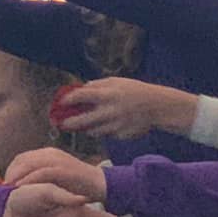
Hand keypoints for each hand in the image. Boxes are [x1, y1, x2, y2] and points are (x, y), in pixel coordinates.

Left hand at [4, 146, 106, 200]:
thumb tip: (24, 183)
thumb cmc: (78, 184)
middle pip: (22, 159)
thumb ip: (42, 176)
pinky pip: (40, 172)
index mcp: (48, 153)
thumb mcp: (56, 177)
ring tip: (8, 188)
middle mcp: (51, 153)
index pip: (22, 157)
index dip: (11, 169)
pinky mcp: (62, 169)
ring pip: (29, 164)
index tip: (5, 182)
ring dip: (16, 175)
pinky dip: (28, 179)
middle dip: (10, 172)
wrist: (99, 184)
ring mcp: (57, 160)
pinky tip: (20, 188)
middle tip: (3, 186)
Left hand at [52, 79, 198, 139]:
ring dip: (86, 129)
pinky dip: (104, 131)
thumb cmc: (135, 91)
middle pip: (81, 121)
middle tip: (61, 124)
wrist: (158, 106)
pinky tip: (106, 126)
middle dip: (69, 123)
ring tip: (82, 126)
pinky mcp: (121, 135)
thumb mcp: (117, 81)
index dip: (66, 101)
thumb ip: (97, 85)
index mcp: (106, 94)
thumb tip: (80, 89)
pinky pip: (107, 134)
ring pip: (93, 131)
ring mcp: (115, 125)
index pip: (79, 97)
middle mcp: (108, 111)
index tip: (59, 104)